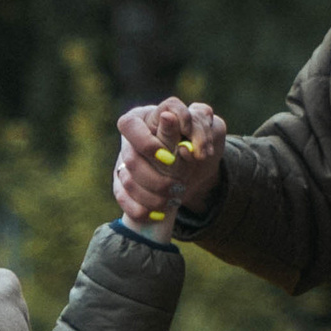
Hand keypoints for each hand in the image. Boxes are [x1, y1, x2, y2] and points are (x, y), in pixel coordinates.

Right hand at [114, 96, 225, 227]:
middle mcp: (129, 139)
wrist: (200, 167)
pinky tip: (159, 214)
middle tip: (180, 183)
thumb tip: (169, 118)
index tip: (179, 151)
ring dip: (153, 194)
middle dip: (158, 176)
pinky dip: (141, 209)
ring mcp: (123, 162)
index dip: (150, 142)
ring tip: (176, 197)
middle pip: (131, 158)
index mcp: (143, 117)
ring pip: (127, 181)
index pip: (130, 125)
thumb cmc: (202, 139)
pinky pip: (123, 199)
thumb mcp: (207, 127)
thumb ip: (193, 121)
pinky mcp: (122, 184)